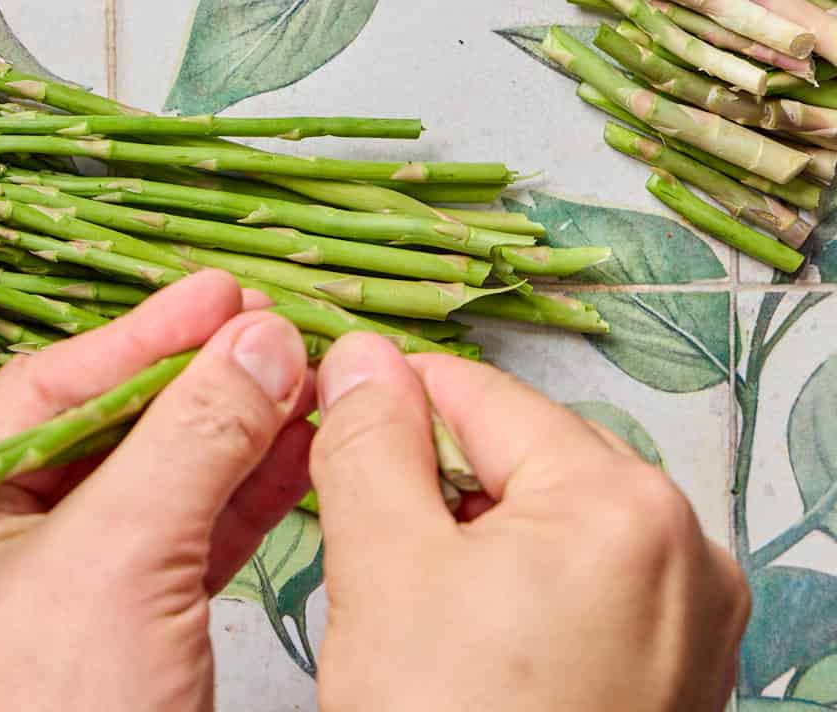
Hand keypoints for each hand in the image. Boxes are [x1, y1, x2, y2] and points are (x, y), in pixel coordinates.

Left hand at [0, 272, 313, 711]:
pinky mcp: (126, 645)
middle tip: (273, 328)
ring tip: (304, 377)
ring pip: (159, 484)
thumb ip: (191, 436)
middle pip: (107, 432)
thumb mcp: (117, 560)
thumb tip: (261, 340)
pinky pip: (191, 542)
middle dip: (198, 380)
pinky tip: (301, 449)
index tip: (222, 292)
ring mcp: (61, 605)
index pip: (46, 392)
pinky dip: (250, 495)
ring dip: (238, 430)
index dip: (140, 334)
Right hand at [310, 333, 748, 711]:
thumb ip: (367, 439)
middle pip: (526, 456)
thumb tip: (359, 356)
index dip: (391, 400)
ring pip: (557, 520)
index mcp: (622, 501)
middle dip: (442, 482)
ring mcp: (697, 615)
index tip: (328, 413)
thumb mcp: (384, 571)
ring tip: (425, 611)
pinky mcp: (688, 669)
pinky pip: (595, 584)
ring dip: (483, 536)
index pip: (481, 395)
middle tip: (370, 539)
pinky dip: (530, 591)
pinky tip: (479, 647)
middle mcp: (686, 546)